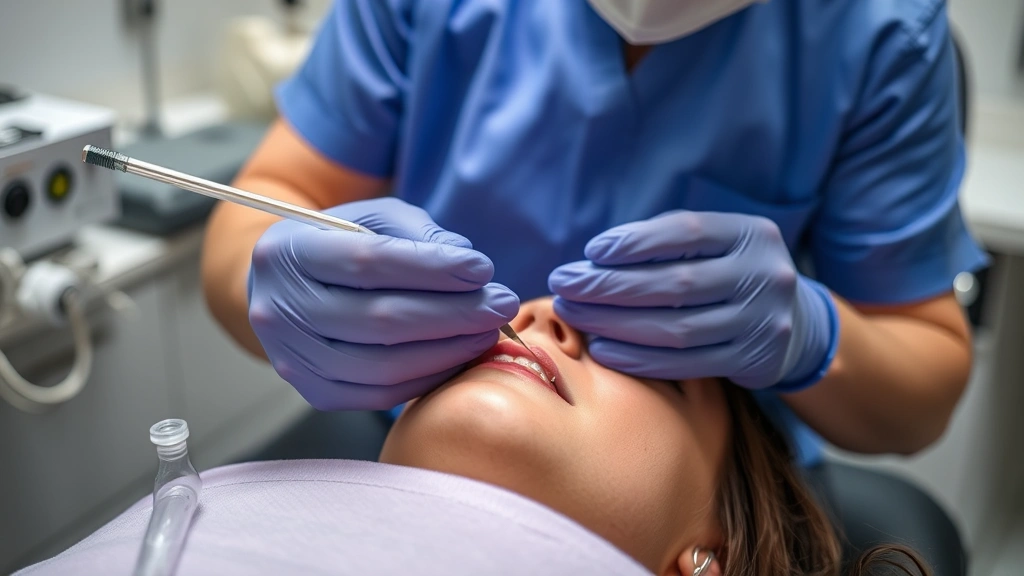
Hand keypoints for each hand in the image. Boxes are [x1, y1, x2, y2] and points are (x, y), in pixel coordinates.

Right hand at [248, 197, 518, 409]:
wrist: (286, 288)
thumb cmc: (339, 244)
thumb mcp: (372, 218)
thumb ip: (418, 232)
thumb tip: (468, 263)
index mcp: (288, 253)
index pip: (368, 262)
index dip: (433, 268)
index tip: (483, 268)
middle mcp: (280, 310)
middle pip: (379, 319)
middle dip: (453, 313)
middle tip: (503, 304)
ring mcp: (293, 359)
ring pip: (382, 365)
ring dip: (448, 350)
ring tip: (489, 331)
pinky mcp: (314, 393)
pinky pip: (380, 394)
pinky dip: (428, 377)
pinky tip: (460, 355)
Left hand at [548, 211, 836, 389]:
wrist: (795, 325)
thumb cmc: (730, 275)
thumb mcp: (715, 246)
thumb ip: (665, 243)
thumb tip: (593, 258)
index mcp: (750, 234)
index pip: (686, 232)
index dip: (635, 242)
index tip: (591, 251)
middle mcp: (763, 275)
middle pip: (674, 283)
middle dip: (609, 286)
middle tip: (564, 285)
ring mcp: (762, 321)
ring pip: (676, 328)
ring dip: (615, 324)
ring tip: (574, 315)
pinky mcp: (753, 361)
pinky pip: (686, 363)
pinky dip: (639, 359)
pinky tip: (603, 349)